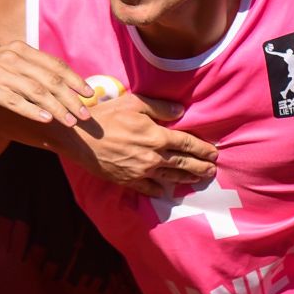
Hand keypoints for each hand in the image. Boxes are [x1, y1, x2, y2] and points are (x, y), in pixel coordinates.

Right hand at [0, 42, 96, 126]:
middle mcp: (11, 57)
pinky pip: (17, 101)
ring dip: (58, 108)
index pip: (55, 64)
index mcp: (19, 49)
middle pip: (50, 79)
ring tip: (72, 122)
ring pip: (37, 91)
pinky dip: (34, 111)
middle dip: (72, 98)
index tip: (90, 94)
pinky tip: (47, 120)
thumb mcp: (6, 68)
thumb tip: (60, 83)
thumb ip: (29, 71)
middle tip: (86, 115)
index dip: (75, 80)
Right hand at [60, 94, 218, 194]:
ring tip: (197, 178)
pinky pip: (148, 188)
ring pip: (170, 176)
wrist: (80, 139)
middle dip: (200, 166)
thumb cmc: (106, 116)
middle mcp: (153, 156)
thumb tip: (181, 111)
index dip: (203, 148)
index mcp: (157, 136)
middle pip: (183, 163)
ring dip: (186, 178)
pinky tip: (166, 190)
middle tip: (212, 170)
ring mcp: (141, 171)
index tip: (214, 152)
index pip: (187, 143)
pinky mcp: (128, 180)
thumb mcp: (134, 103)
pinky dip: (159, 189)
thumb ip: (160, 108)